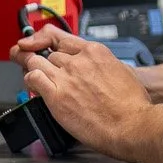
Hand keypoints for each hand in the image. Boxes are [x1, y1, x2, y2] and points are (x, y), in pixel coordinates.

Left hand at [8, 28, 152, 153]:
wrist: (133, 125)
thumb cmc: (133, 105)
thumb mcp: (122, 72)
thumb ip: (103, 66)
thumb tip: (95, 71)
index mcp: (95, 52)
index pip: (59, 37)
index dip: (44, 39)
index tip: (38, 43)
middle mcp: (78, 61)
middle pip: (48, 53)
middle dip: (41, 61)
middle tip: (38, 68)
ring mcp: (66, 77)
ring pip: (34, 61)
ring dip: (30, 68)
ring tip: (30, 76)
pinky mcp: (56, 96)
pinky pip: (32, 78)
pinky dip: (29, 81)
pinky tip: (33, 87)